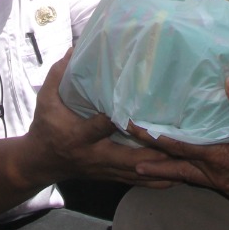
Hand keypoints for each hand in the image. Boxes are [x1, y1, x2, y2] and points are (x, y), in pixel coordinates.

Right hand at [28, 53, 173, 186]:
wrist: (40, 162)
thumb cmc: (45, 126)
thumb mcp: (45, 99)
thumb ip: (59, 75)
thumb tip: (74, 48)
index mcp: (79, 135)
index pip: (99, 127)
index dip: (115, 121)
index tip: (134, 113)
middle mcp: (95, 155)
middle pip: (127, 158)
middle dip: (152, 154)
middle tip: (177, 144)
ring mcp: (105, 169)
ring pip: (136, 173)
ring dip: (161, 170)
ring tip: (187, 161)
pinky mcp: (111, 176)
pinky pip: (137, 181)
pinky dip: (157, 180)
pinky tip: (178, 177)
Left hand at [128, 75, 228, 214]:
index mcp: (224, 159)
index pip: (181, 147)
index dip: (156, 138)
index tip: (133, 127)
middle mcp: (219, 176)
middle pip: (177, 167)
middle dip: (151, 158)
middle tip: (125, 152)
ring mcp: (226, 185)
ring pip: (188, 178)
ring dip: (164, 171)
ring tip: (139, 167)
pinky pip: (202, 182)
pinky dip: (186, 176)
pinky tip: (184, 169)